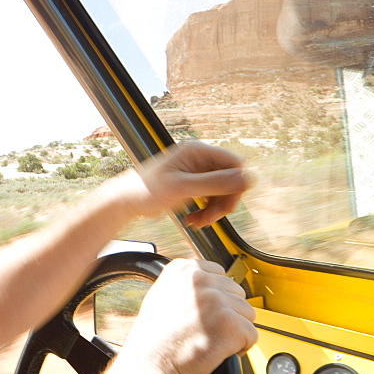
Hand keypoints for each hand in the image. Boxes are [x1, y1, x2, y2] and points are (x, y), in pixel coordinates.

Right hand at [100, 259, 257, 373]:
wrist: (151, 366)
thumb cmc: (154, 340)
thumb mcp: (162, 297)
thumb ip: (187, 286)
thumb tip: (211, 286)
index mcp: (183, 270)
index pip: (220, 275)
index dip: (216, 300)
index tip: (204, 314)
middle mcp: (200, 280)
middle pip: (237, 294)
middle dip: (227, 314)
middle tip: (204, 330)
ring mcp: (216, 301)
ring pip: (247, 314)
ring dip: (233, 331)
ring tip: (208, 340)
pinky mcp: (229, 324)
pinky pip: (251, 335)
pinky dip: (239, 348)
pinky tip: (216, 350)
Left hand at [116, 141, 248, 227]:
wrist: (128, 201)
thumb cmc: (147, 189)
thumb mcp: (183, 187)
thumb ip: (214, 183)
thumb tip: (245, 179)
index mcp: (198, 151)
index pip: (234, 163)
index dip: (236, 184)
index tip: (229, 204)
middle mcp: (200, 159)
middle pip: (230, 180)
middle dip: (223, 201)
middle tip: (212, 217)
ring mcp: (197, 173)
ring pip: (221, 193)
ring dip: (213, 210)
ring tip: (198, 222)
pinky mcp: (193, 186)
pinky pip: (211, 199)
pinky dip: (206, 212)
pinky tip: (194, 220)